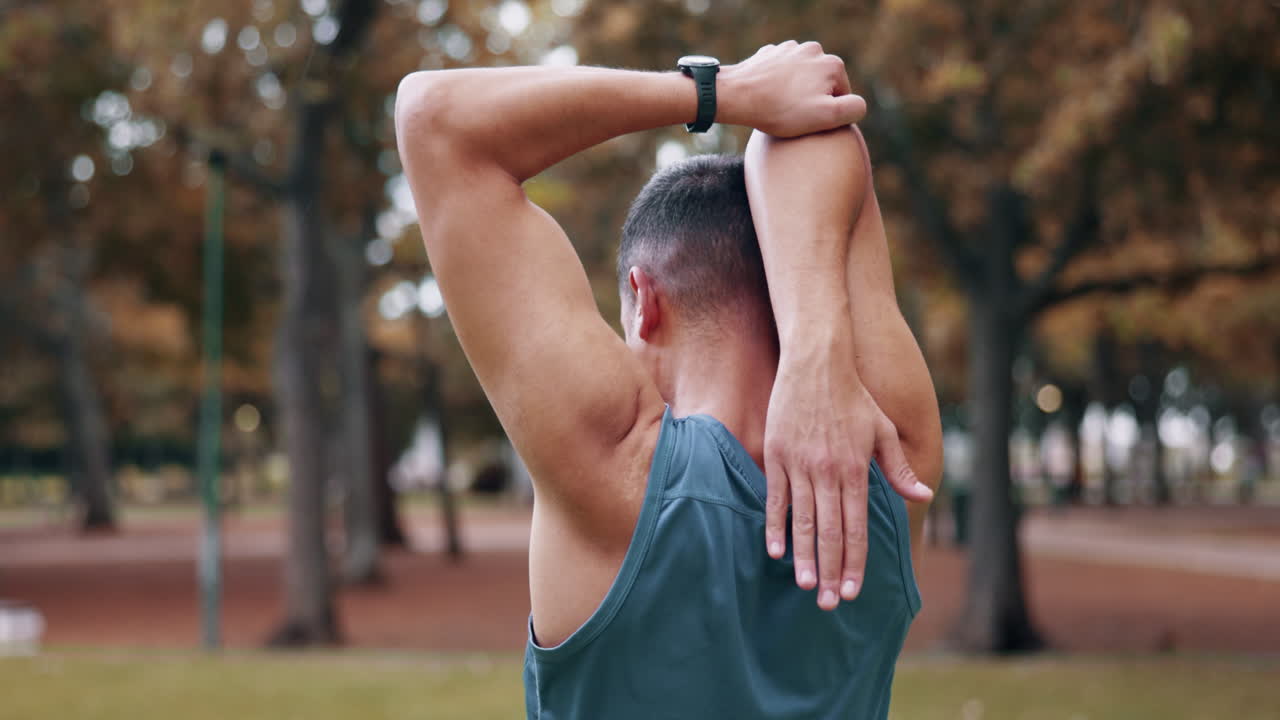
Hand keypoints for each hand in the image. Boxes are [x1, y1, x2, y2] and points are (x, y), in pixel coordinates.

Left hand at [719, 41, 866, 137]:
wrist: (738, 96)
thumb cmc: (781, 110)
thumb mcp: (826, 117)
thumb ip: (853, 109)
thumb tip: (857, 104)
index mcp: (832, 64)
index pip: (842, 96)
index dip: (829, 113)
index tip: (810, 120)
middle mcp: (814, 50)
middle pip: (822, 85)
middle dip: (812, 100)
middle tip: (794, 115)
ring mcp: (790, 49)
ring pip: (801, 78)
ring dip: (795, 91)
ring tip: (780, 106)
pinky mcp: (769, 54)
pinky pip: (781, 73)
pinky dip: (778, 84)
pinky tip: (768, 96)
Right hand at [764, 342, 932, 610]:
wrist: (816, 361)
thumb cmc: (853, 396)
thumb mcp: (883, 430)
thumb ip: (899, 469)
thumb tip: (924, 497)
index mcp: (856, 469)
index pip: (857, 527)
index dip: (855, 562)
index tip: (853, 590)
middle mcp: (828, 471)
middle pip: (831, 532)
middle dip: (831, 571)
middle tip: (829, 604)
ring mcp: (800, 464)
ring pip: (802, 521)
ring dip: (804, 557)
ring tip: (806, 586)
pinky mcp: (777, 455)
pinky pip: (775, 498)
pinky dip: (775, 526)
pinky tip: (775, 551)